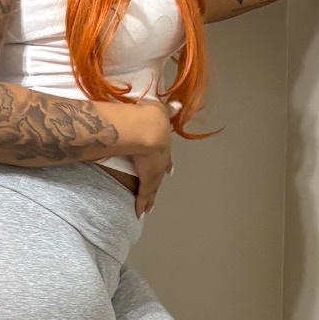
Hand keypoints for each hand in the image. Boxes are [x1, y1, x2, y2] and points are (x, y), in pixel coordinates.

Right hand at [130, 99, 177, 218]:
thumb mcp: (160, 111)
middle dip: (161, 181)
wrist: (147, 130)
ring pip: (153, 188)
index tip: (170, 171)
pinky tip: (140, 214)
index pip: (165, 156)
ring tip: (149, 209)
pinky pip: (144, 196)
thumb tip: (178, 105)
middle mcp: (161, 160)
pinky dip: (142, 205)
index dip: (167, 164)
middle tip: (161, 190)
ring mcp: (155, 172)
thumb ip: (168, 110)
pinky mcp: (146, 181)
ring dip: (151, 199)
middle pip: (160, 174)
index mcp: (163, 143)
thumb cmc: (151, 118)